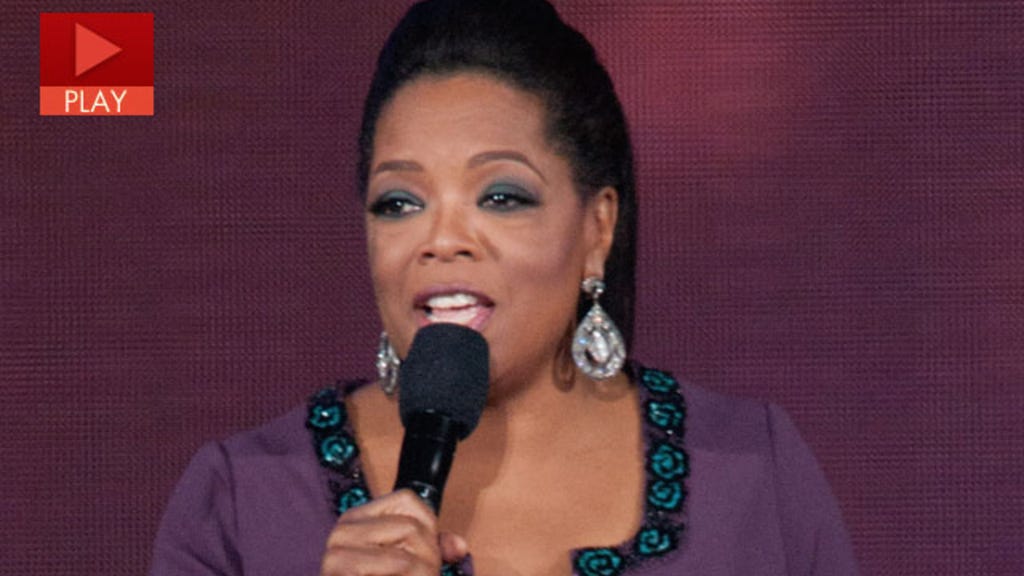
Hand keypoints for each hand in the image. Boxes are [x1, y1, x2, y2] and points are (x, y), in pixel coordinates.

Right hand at [320, 489, 467, 575]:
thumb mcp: (409, 562)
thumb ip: (432, 549)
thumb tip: (459, 547)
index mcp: (356, 518)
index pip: (408, 500)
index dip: (428, 528)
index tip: (424, 555)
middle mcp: (343, 530)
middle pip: (410, 528)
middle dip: (428, 560)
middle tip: (423, 575)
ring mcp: (336, 554)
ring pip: (405, 558)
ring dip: (420, 575)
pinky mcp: (340, 571)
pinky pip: (396, 567)